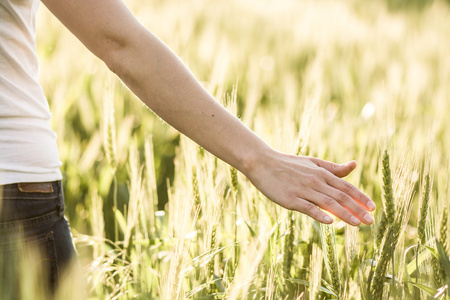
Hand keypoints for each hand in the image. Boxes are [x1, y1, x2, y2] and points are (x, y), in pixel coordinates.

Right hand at [245, 150, 375, 225]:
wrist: (262, 162)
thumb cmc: (288, 164)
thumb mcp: (312, 163)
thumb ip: (333, 168)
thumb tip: (354, 165)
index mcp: (321, 173)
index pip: (346, 187)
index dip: (360, 197)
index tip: (372, 208)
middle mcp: (315, 181)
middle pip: (340, 196)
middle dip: (357, 209)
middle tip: (370, 222)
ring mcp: (302, 190)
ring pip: (327, 203)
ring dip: (344, 214)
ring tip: (357, 224)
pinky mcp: (290, 199)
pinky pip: (307, 207)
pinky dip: (319, 214)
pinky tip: (330, 222)